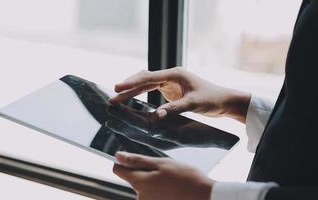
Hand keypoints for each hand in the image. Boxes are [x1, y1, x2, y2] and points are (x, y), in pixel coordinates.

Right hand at [109, 67, 249, 122]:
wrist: (224, 101)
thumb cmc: (212, 99)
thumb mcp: (194, 103)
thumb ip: (175, 108)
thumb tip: (157, 115)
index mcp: (175, 74)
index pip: (149, 77)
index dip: (132, 83)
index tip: (118, 88)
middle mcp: (170, 76)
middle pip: (144, 79)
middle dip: (128, 87)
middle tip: (113, 94)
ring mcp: (170, 83)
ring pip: (146, 84)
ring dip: (132, 91)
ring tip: (117, 99)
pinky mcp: (171, 90)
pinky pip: (152, 90)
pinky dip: (141, 94)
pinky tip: (132, 100)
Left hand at [113, 152, 213, 199]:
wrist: (205, 197)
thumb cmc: (186, 178)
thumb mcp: (161, 163)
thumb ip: (137, 160)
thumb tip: (118, 156)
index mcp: (140, 182)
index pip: (118, 170)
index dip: (123, 161)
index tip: (132, 157)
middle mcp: (141, 197)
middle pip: (134, 179)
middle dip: (145, 171)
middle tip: (164, 168)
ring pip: (146, 187)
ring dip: (155, 181)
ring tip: (172, 179)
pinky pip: (154, 195)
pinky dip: (161, 190)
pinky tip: (173, 188)